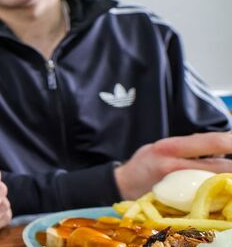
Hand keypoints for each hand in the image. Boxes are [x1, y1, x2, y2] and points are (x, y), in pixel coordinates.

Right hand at [115, 132, 231, 199]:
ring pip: (215, 182)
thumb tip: (217, 147)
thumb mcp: (161, 147)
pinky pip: (205, 195)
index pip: (211, 142)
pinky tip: (216, 190)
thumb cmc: (144, 164)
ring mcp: (176, 185)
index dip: (231, 142)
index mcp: (171, 146)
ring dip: (227, 179)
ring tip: (227, 178)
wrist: (121, 185)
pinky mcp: (176, 200)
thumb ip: (187, 147)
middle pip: (220, 166)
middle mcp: (174, 165)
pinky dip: (215, 191)